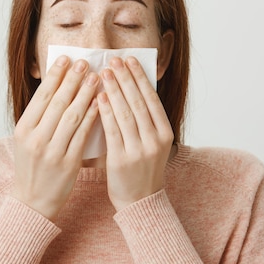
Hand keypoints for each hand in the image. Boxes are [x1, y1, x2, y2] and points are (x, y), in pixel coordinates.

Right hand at [12, 56, 99, 220]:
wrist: (33, 201)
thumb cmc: (32, 166)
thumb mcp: (26, 139)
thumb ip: (39, 116)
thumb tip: (56, 85)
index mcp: (23, 129)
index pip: (41, 96)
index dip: (55, 76)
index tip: (66, 59)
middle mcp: (35, 138)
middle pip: (57, 102)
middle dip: (73, 80)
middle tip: (85, 62)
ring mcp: (52, 151)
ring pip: (72, 116)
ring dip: (86, 94)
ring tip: (96, 78)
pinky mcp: (68, 163)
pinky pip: (83, 134)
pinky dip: (92, 116)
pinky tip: (101, 103)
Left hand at [98, 56, 174, 210]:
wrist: (140, 203)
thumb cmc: (142, 169)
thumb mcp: (152, 144)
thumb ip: (144, 120)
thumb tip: (131, 89)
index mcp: (165, 133)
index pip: (152, 99)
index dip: (140, 78)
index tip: (130, 60)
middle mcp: (155, 140)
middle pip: (138, 102)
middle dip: (125, 78)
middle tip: (113, 60)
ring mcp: (139, 150)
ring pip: (125, 113)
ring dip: (114, 90)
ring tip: (103, 73)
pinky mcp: (122, 160)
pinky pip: (112, 130)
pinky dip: (105, 111)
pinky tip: (98, 98)